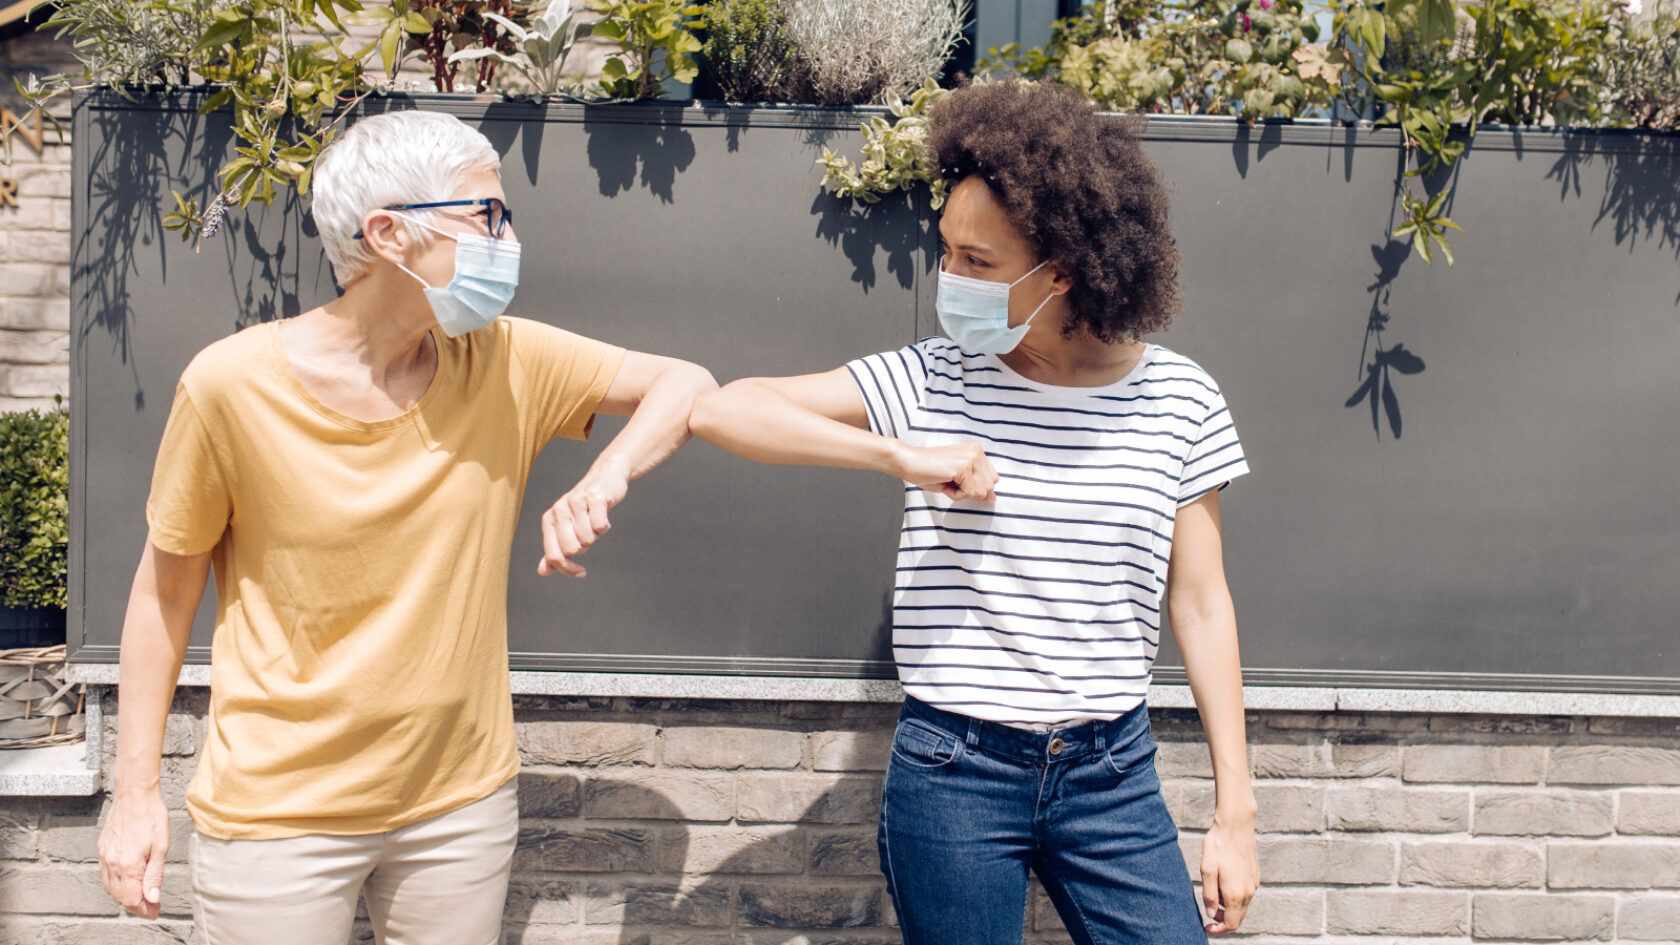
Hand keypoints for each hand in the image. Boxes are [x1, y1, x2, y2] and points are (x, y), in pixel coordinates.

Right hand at [99, 786, 168, 918]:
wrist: (134, 794)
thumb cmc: (151, 816)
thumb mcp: (161, 847)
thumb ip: (154, 876)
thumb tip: (152, 898)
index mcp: (127, 865)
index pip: (132, 899)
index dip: (144, 909)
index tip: (155, 911)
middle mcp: (112, 863)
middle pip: (120, 896)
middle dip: (135, 905)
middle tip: (152, 906)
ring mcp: (105, 856)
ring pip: (111, 887)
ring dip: (125, 895)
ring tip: (142, 895)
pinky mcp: (102, 849)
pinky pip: (106, 874)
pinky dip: (117, 883)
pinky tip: (129, 880)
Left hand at [537, 467, 628, 577]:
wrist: (605, 477)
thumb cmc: (585, 507)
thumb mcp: (566, 527)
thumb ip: (554, 549)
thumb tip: (543, 571)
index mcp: (549, 519)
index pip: (553, 555)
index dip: (567, 568)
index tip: (580, 572)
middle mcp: (559, 509)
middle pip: (572, 550)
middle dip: (584, 547)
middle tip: (588, 532)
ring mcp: (576, 502)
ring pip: (587, 539)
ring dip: (595, 534)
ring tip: (594, 519)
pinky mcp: (594, 497)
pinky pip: (600, 526)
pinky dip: (605, 525)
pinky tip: (603, 514)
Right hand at [895, 442, 997, 501]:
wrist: (907, 461)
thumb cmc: (927, 471)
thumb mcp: (957, 481)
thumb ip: (977, 488)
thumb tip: (994, 499)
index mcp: (977, 451)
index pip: (992, 480)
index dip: (973, 486)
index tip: (955, 479)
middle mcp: (977, 451)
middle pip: (989, 487)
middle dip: (969, 491)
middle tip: (949, 481)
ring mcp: (971, 458)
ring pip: (982, 492)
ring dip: (962, 493)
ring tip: (946, 481)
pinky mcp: (963, 467)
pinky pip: (971, 493)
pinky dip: (956, 495)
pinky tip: (944, 482)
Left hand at [1200, 810, 1258, 932]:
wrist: (1236, 825)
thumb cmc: (1218, 845)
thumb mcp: (1207, 869)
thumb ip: (1209, 894)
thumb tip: (1211, 914)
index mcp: (1236, 893)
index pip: (1231, 924)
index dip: (1219, 929)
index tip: (1207, 926)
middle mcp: (1249, 891)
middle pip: (1238, 917)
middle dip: (1223, 919)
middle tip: (1208, 909)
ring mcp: (1254, 883)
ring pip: (1242, 905)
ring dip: (1228, 906)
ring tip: (1214, 891)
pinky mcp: (1255, 875)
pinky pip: (1245, 893)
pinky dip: (1235, 896)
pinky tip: (1224, 881)